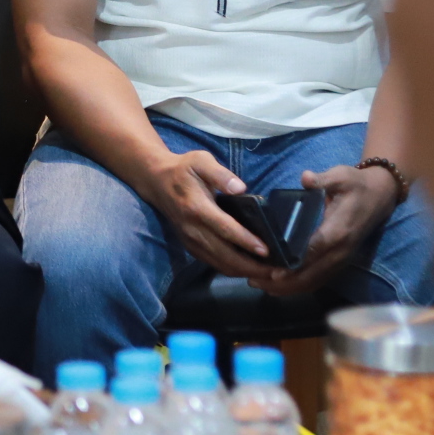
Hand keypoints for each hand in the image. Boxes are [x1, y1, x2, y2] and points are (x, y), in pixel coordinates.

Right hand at [139, 151, 284, 283]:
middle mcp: (193, 229)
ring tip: (268, 273)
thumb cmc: (183, 169)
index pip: (225, 229)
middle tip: (277, 271)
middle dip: (252, 266)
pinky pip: (213, 263)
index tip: (266, 250)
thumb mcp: (201, 160)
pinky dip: (233, 269)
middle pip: (225, 255)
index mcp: (197, 208)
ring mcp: (191, 241)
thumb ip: (220, 174)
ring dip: (245, 272)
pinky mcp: (190, 246)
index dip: (246, 241)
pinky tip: (249, 268)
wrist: (156, 181)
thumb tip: (240, 188)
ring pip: (220, 264)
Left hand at [255, 164, 398, 296]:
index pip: (315, 250)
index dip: (295, 263)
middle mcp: (341, 250)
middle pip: (312, 274)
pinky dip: (300, 286)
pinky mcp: (340, 261)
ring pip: (315, 281)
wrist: (381, 196)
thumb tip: (306, 178)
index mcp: (338, 230)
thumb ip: (323, 179)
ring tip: (260, 286)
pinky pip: (320, 279)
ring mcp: (342, 258)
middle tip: (255, 281)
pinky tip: (280, 288)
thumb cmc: (356, 184)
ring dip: (289, 288)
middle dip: (284, 282)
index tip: (274, 273)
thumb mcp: (341, 176)